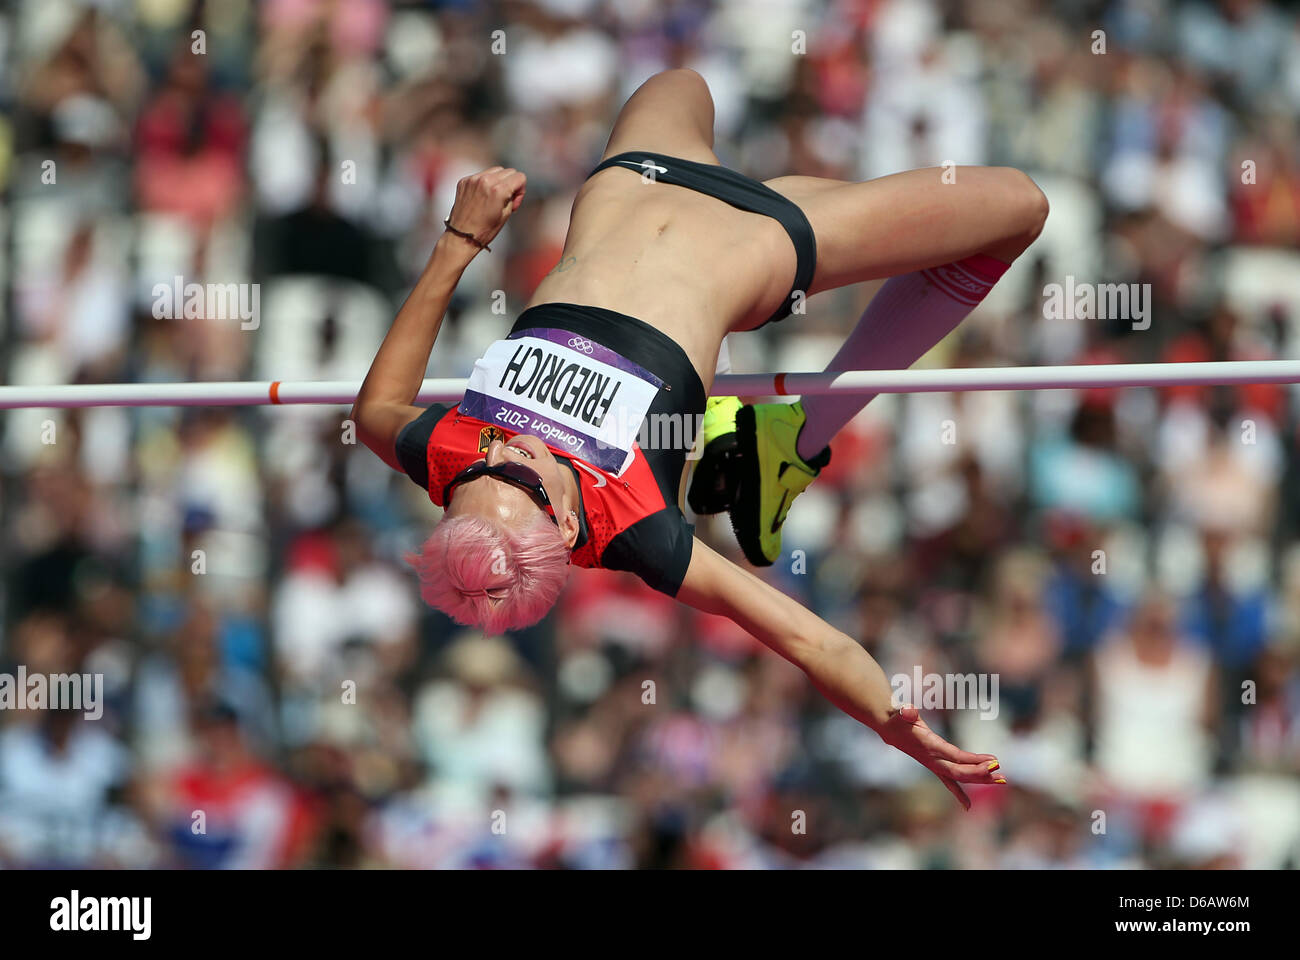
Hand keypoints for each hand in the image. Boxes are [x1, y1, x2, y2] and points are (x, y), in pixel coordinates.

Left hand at [445, 166, 526, 250]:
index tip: (514, 201)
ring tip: (493, 198)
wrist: (461, 236)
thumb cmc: (485, 230)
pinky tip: (481, 198)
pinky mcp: (464, 181)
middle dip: (510, 184)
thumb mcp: (506, 214)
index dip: (521, 190)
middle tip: (505, 200)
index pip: (520, 177)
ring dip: (498, 181)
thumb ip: (511, 196)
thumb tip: (512, 187)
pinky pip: (481, 175)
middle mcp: (485, 180)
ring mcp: (473, 179)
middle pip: (508, 171)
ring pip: (494, 171)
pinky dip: (484, 183)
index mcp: (498, 190)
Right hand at [876, 704, 1005, 809]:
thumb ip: (905, 711)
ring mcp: (933, 765)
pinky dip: (959, 793)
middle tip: (1000, 774)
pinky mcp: (934, 765)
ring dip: (980, 780)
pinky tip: (968, 806)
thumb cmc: (896, 717)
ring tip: (1002, 780)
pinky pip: (949, 782)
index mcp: (928, 746)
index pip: (955, 756)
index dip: (973, 761)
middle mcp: (931, 759)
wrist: (887, 727)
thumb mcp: (900, 712)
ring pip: (959, 777)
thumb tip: (908, 710)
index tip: (993, 761)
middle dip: (980, 775)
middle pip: (959, 773)